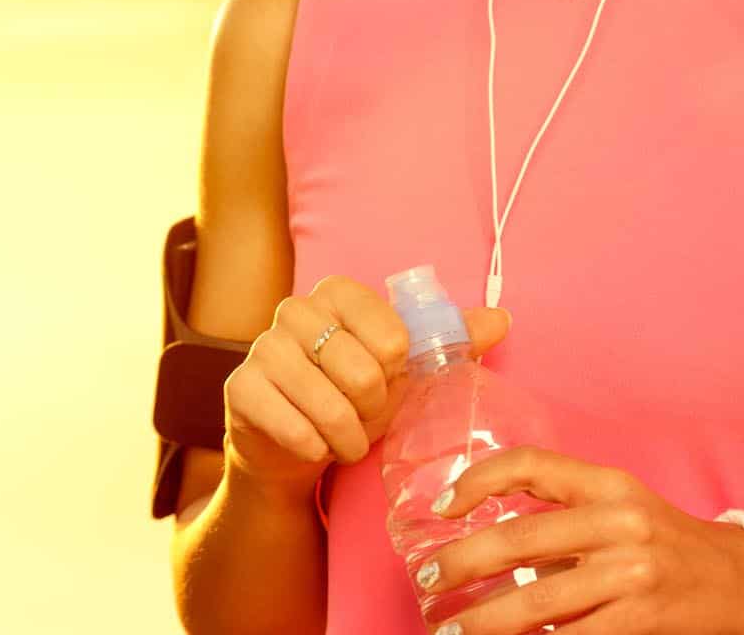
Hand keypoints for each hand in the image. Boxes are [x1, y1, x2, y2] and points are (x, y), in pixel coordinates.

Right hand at [220, 274, 512, 496]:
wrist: (295, 444)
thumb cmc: (352, 397)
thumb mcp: (405, 370)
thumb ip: (452, 340)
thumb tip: (503, 318)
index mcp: (337, 293)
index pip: (391, 334)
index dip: (397, 372)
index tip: (386, 378)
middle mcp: (294, 310)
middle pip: (363, 373)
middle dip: (372, 410)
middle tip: (361, 415)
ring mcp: (262, 348)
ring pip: (330, 405)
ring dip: (347, 436)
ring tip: (343, 437)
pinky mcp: (240, 389)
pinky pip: (296, 429)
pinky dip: (317, 449)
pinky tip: (313, 446)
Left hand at [415, 445, 743, 634]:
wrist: (742, 580)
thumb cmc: (663, 540)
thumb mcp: (619, 502)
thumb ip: (561, 509)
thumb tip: (478, 527)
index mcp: (608, 482)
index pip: (530, 463)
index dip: (477, 479)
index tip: (441, 506)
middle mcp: (619, 521)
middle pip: (519, 539)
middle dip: (461, 563)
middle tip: (427, 580)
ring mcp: (631, 574)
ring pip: (538, 600)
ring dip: (485, 620)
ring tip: (452, 631)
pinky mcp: (641, 619)